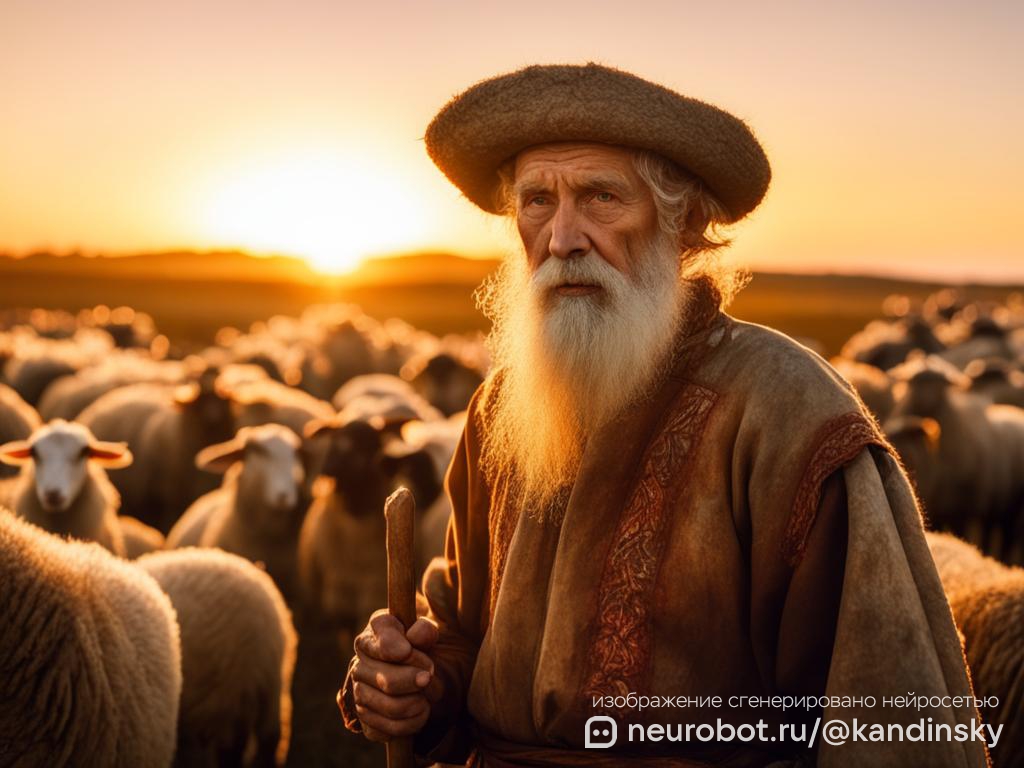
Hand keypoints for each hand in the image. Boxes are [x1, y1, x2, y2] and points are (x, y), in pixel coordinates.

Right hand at [346, 609, 439, 741]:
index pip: (381, 642)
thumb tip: (416, 635)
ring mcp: (360, 692)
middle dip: (415, 680)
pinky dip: (413, 722)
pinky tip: (420, 710)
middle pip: (388, 681)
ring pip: (392, 707)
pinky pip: (390, 728)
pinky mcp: (367, 719)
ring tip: (426, 695)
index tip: (411, 651)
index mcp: (374, 633)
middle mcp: (360, 663)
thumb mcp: (428, 634)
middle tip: (428, 677)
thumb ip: (424, 630)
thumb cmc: (422, 648)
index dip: (400, 649)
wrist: (421, 674)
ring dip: (417, 703)